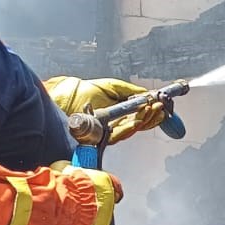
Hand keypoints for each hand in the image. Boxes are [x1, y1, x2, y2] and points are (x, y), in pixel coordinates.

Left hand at [43, 76, 168, 144]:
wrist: (61, 96)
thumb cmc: (79, 92)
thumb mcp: (109, 87)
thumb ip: (127, 91)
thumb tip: (146, 93)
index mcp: (116, 113)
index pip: (138, 115)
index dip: (152, 111)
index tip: (163, 105)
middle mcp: (113, 125)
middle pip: (138, 123)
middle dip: (153, 116)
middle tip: (163, 107)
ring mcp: (107, 132)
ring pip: (132, 128)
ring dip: (146, 119)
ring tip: (155, 108)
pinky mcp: (101, 137)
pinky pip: (121, 131)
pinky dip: (133, 123)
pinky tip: (141, 115)